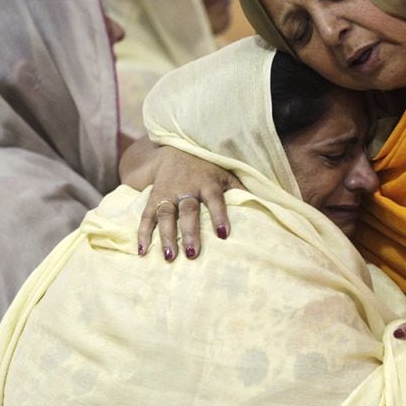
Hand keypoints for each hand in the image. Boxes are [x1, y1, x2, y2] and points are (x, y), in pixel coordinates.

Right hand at [137, 145, 243, 261]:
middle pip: (188, 210)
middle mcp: (187, 187)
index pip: (215, 199)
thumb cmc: (208, 168)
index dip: (219, 215)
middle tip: (192, 253)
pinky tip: (143, 251)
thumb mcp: (226, 175)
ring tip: (170, 257)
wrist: (178, 148)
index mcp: (208, 182)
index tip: (223, 234)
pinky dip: (143, 233)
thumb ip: (239, 191)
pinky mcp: (154, 197)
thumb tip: (262, 208)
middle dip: (190, 232)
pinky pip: (146, 215)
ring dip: (166, 236)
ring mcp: (169, 193)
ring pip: (166, 214)